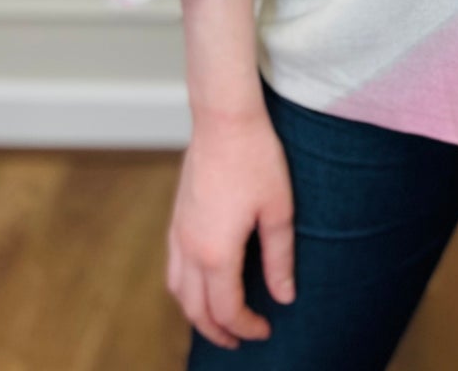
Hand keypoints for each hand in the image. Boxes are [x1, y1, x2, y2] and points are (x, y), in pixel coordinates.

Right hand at [167, 106, 296, 349]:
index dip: (246, 327)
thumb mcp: (278, 210)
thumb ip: (280, 259)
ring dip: (197, 314)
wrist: (224, 118)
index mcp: (216, 253)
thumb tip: (284, 297)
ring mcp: (178, 233)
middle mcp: (190, 249)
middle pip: (196, 310)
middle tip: (241, 340)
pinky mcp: (176, 218)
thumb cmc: (256, 159)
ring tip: (221, 320)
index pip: (227, 309)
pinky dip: (186, 289)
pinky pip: (173, 269)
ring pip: (178, 292)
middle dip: (218, 332)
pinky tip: (203, 283)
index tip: (266, 330)